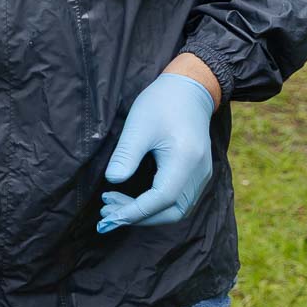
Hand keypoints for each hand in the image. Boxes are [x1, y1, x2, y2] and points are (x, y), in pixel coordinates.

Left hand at [97, 72, 215, 232]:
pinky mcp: (197, 175)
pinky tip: (132, 198)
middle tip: (106, 211)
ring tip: (113, 205)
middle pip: (171, 212)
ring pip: (176, 210)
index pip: (161, 199)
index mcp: (185, 161)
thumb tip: (112, 180)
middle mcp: (199, 174)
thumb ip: (126, 155)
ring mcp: (201, 176)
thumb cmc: (162, 103)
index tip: (107, 216)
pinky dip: (155, 206)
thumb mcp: (138, 126)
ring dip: (146, 213)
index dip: (134, 211)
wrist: (189, 89)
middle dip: (138, 217)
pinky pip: (178, 200)